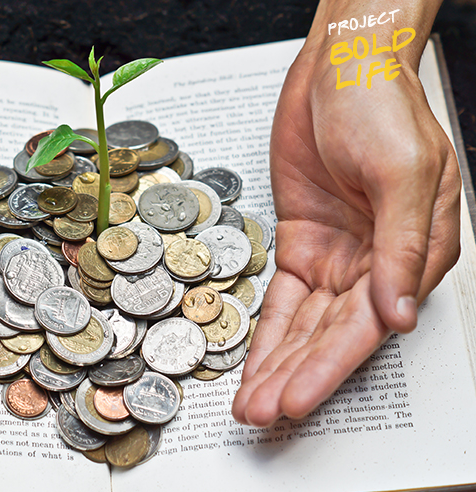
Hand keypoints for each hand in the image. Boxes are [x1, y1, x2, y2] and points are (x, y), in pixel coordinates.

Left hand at [232, 41, 460, 425]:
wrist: (339, 69)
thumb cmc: (381, 106)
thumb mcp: (403, 173)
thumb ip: (402, 247)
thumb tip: (399, 314)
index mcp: (415, 254)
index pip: (368, 327)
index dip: (329, 367)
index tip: (296, 399)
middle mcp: (376, 264)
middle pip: (330, 335)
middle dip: (293, 377)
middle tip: (260, 414)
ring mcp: (338, 256)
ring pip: (303, 325)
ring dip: (276, 363)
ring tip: (250, 403)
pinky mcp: (303, 243)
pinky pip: (281, 297)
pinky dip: (266, 329)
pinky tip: (252, 358)